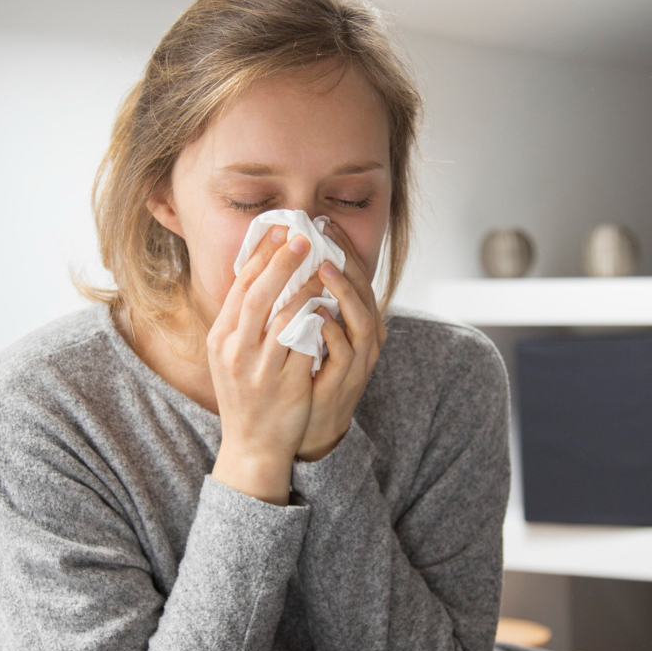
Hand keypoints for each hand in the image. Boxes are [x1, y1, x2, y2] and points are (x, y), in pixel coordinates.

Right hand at [208, 225, 331, 504]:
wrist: (252, 445)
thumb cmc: (247, 396)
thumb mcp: (232, 356)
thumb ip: (243, 320)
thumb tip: (262, 274)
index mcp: (221, 339)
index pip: (240, 287)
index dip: (261, 256)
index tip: (280, 230)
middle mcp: (235, 351)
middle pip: (258, 296)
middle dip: (281, 263)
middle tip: (304, 238)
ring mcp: (260, 369)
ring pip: (283, 318)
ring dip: (305, 288)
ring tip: (323, 269)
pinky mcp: (286, 384)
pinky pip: (305, 345)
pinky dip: (318, 321)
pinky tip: (330, 305)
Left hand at [297, 219, 387, 461]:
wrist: (306, 426)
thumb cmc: (305, 373)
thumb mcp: (308, 331)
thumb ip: (305, 300)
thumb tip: (285, 260)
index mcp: (356, 321)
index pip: (355, 277)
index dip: (342, 249)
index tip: (323, 224)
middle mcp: (365, 338)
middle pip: (365, 292)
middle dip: (347, 263)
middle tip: (325, 238)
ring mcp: (358, 361)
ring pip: (362, 321)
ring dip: (344, 294)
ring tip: (324, 269)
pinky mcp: (345, 382)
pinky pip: (345, 353)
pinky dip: (332, 332)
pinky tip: (316, 315)